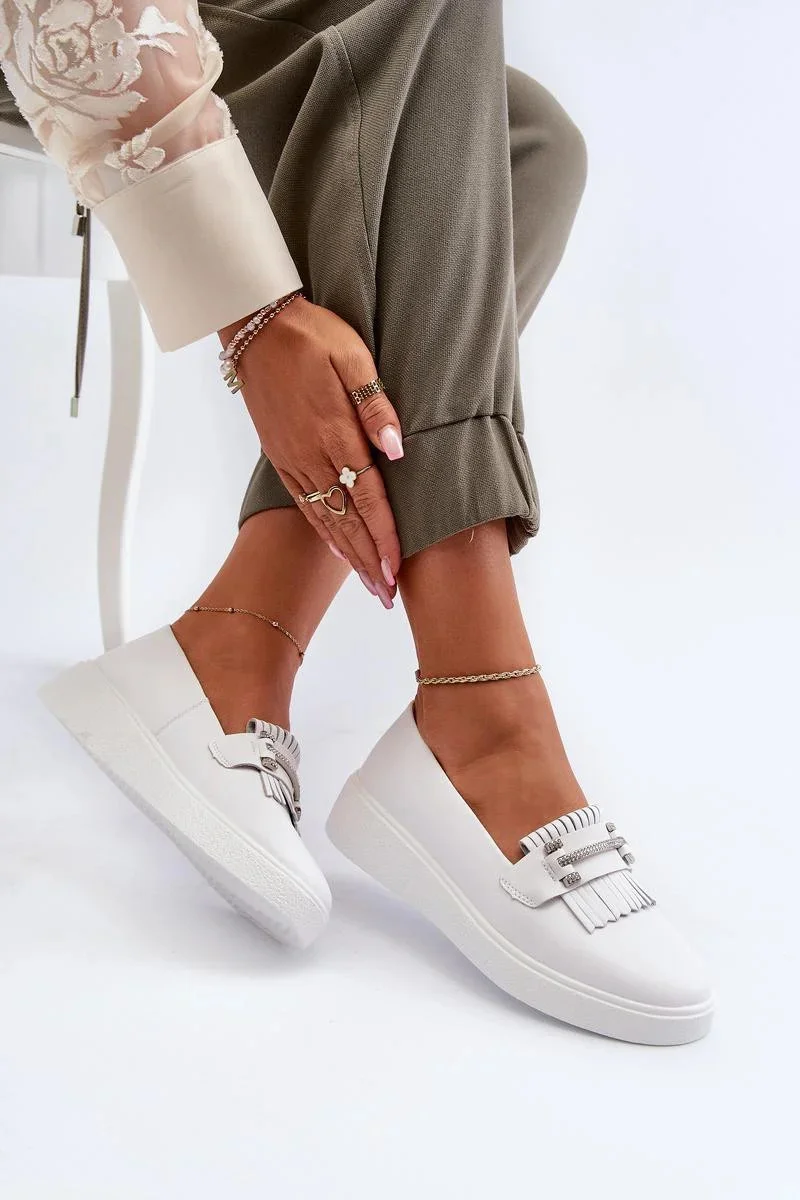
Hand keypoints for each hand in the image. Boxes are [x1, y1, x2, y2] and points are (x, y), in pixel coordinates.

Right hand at [221, 295, 403, 604]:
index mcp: (334, 432)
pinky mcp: (281, 457)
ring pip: (326, 519)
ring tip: (371, 585)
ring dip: (350, 555)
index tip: (398, 571)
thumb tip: (397, 449)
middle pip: (347, 521)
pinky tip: (340, 549)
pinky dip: (326, 533)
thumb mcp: (352, 356)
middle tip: (388, 597)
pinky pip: (305, 505)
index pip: (367, 497)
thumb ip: (375, 405)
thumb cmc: (311, 334)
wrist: (255, 325)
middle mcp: (311, 455)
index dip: (385, 538)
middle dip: (370, 562)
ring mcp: (293, 459)